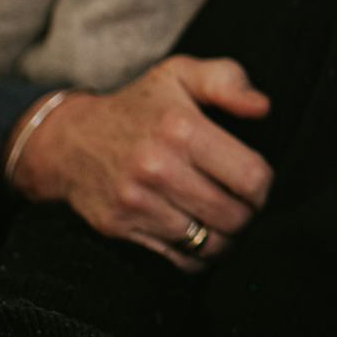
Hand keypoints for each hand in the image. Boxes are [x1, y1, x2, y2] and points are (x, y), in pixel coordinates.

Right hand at [9, 55, 273, 269]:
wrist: (70, 139)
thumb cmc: (139, 105)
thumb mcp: (180, 74)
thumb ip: (228, 80)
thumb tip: (263, 107)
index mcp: (181, 128)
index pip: (251, 178)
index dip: (265, 186)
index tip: (258, 182)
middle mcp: (157, 167)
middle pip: (234, 216)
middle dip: (249, 214)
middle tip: (244, 205)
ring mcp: (136, 202)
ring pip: (209, 245)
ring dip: (226, 239)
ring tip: (225, 221)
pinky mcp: (120, 229)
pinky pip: (178, 262)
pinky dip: (197, 258)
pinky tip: (199, 236)